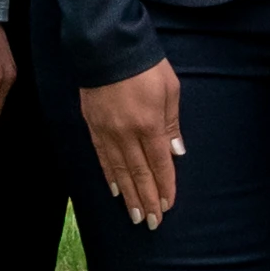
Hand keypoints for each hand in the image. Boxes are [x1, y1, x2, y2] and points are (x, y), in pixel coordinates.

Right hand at [83, 58, 183, 224]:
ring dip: (128, 196)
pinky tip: (115, 190)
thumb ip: (172, 123)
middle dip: (147, 200)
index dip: (164, 186)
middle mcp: (127, 134)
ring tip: (135, 216)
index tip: (168, 205)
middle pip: (139, 174)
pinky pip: (102, 158)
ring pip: (119, 171)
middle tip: (152, 222)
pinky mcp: (93, 127)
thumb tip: (177, 152)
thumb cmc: (146, 66)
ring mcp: (107, 132)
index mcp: (149, 125)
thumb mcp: (170, 89)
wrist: (107, 47)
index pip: (159, 164)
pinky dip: (109, 177)